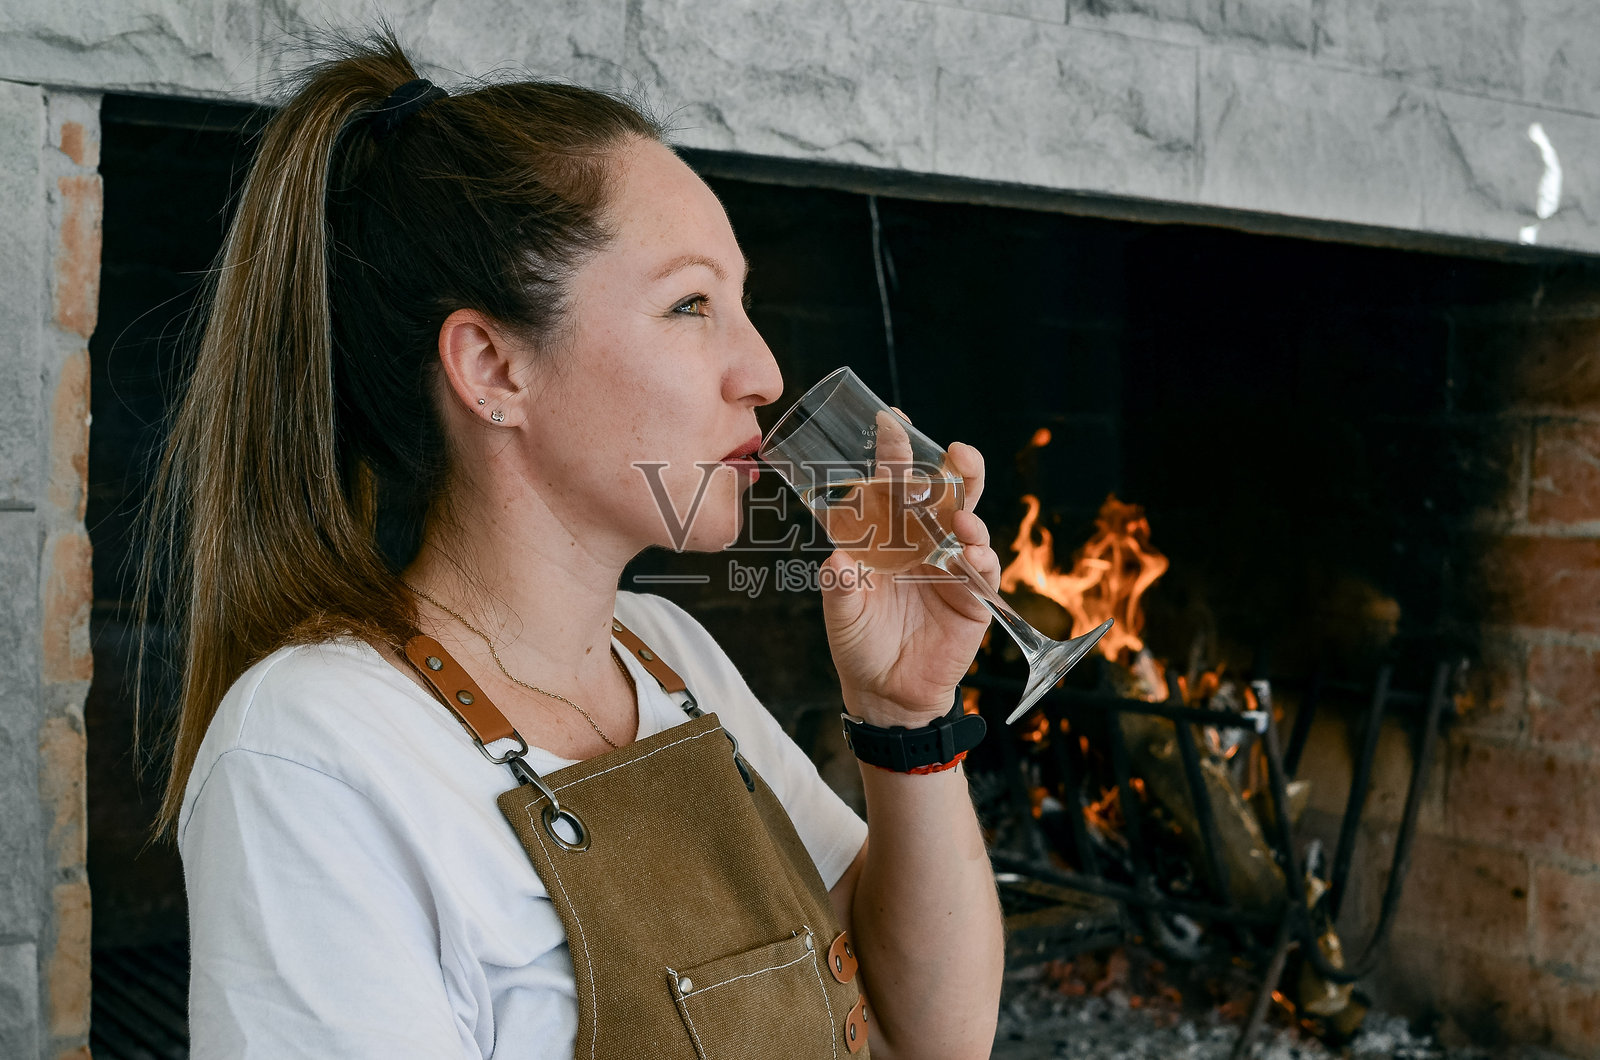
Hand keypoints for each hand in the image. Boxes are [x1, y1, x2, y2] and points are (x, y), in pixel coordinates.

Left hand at [819, 429, 996, 727]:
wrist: (885, 693)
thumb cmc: (858, 642)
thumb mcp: (840, 611)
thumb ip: (840, 584)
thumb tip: (838, 560)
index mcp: (888, 534)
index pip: (895, 483)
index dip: (897, 450)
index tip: (893, 419)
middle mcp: (923, 541)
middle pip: (947, 492)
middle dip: (957, 468)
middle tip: (956, 452)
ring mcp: (951, 567)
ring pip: (971, 524)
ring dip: (971, 513)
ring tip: (962, 518)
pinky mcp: (972, 598)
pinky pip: (984, 571)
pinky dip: (981, 560)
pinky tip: (971, 558)